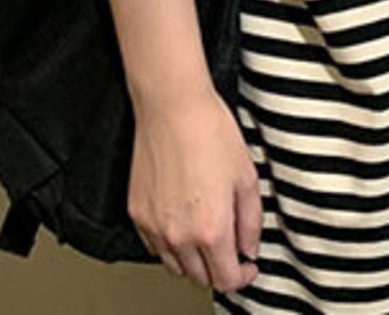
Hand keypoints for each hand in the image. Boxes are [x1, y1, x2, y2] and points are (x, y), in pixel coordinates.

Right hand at [128, 86, 260, 293]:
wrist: (173, 108)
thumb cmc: (210, 133)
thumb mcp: (247, 177)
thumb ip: (251, 220)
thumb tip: (250, 247)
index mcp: (211, 228)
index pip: (225, 279)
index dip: (242, 277)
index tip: (248, 267)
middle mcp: (179, 235)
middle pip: (199, 278)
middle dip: (219, 269)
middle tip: (231, 250)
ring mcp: (154, 227)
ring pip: (175, 267)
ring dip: (194, 261)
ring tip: (209, 236)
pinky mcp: (137, 214)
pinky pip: (154, 247)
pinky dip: (171, 246)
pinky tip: (184, 224)